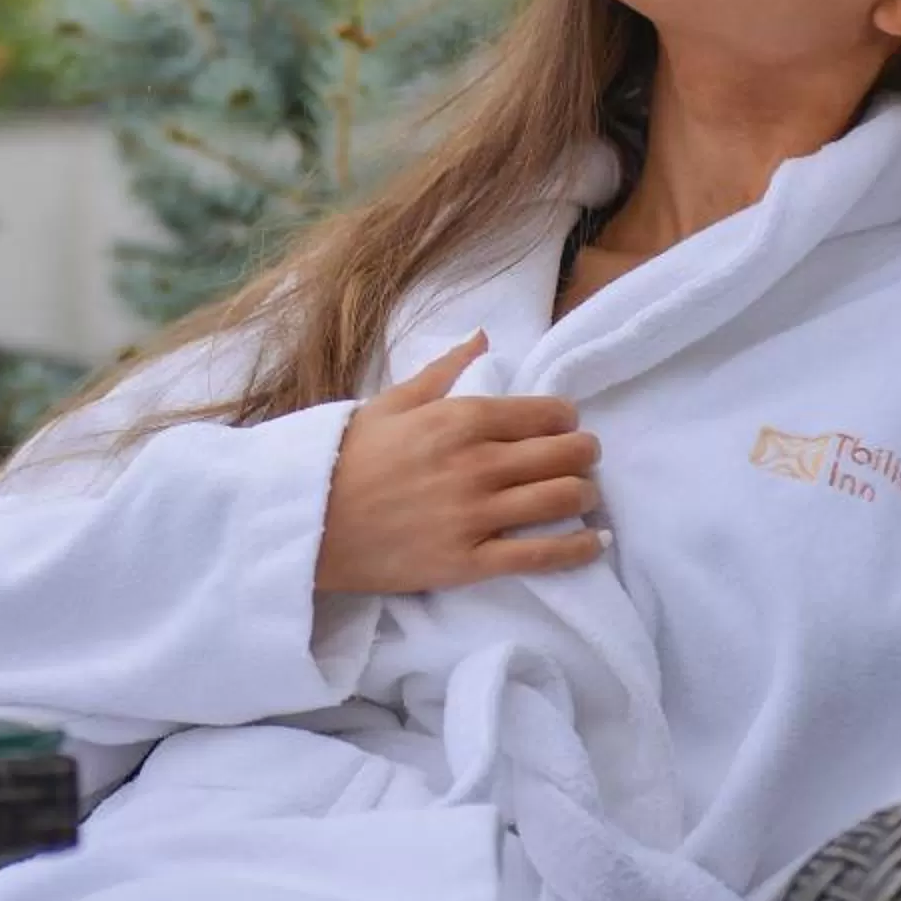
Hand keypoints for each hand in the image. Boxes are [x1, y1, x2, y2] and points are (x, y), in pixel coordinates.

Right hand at [314, 331, 604, 594]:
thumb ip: (443, 370)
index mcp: (460, 418)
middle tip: (582, 457)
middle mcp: (477, 464)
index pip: (546, 413)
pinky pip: (542, 556)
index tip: (564, 424)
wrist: (305, 521)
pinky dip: (578, 548)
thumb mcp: (391, 401)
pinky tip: (595, 543)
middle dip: (584, 453)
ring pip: (563, 499)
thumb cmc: (347, 457)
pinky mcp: (469, 562)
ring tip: (583, 493)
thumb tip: (482, 337)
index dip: (566, 418)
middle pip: (566, 454)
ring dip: (585, 493)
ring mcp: (475, 516)